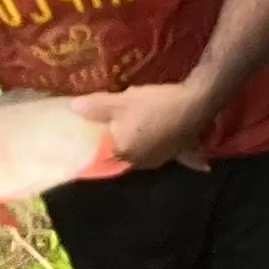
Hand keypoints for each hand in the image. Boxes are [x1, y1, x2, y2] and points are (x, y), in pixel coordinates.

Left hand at [78, 81, 214, 171]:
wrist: (195, 102)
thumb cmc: (154, 105)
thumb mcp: (122, 101)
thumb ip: (96, 107)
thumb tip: (73, 108)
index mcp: (124, 154)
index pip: (103, 155)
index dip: (98, 144)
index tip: (93, 136)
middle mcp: (141, 163)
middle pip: (125, 154)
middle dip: (120, 144)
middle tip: (114, 128)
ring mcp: (162, 161)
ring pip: (145, 155)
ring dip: (141, 148)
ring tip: (138, 134)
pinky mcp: (179, 154)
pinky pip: (177, 158)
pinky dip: (182, 161)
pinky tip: (196, 167)